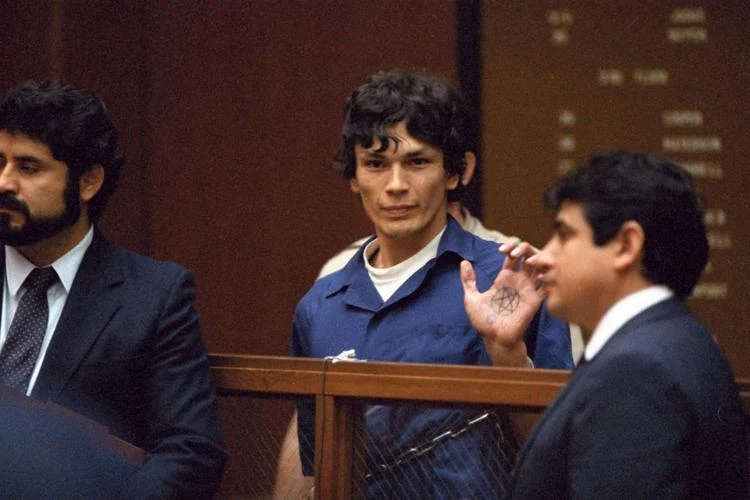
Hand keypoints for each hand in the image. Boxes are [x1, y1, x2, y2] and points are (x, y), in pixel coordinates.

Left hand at [461, 242, 542, 366]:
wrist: (495, 339)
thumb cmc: (484, 321)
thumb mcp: (471, 298)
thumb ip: (468, 280)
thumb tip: (464, 262)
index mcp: (504, 277)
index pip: (513, 255)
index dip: (510, 247)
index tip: (501, 250)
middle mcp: (518, 280)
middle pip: (529, 255)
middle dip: (524, 248)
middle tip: (514, 253)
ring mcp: (528, 289)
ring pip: (541, 266)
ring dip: (538, 259)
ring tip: (528, 260)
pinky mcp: (535, 300)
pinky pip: (547, 284)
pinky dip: (546, 275)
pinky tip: (538, 272)